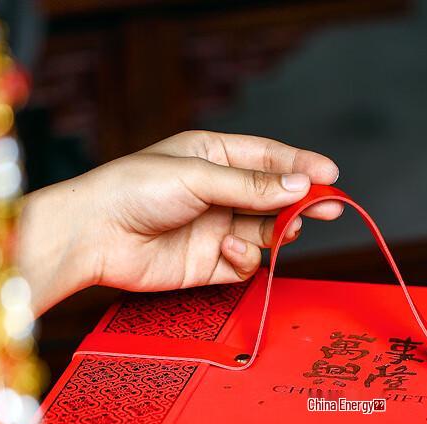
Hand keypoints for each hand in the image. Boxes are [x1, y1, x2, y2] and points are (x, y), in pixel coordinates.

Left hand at [18, 131, 341, 315]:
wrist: (95, 236)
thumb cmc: (134, 190)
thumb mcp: (198, 177)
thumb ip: (252, 185)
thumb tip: (299, 185)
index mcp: (213, 157)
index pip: (269, 159)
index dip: (302, 165)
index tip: (331, 175)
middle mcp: (218, 193)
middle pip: (274, 198)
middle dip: (301, 203)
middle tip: (329, 208)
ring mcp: (215, 229)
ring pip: (264, 232)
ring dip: (275, 232)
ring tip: (280, 231)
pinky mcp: (209, 264)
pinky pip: (244, 263)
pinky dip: (245, 257)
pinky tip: (228, 248)